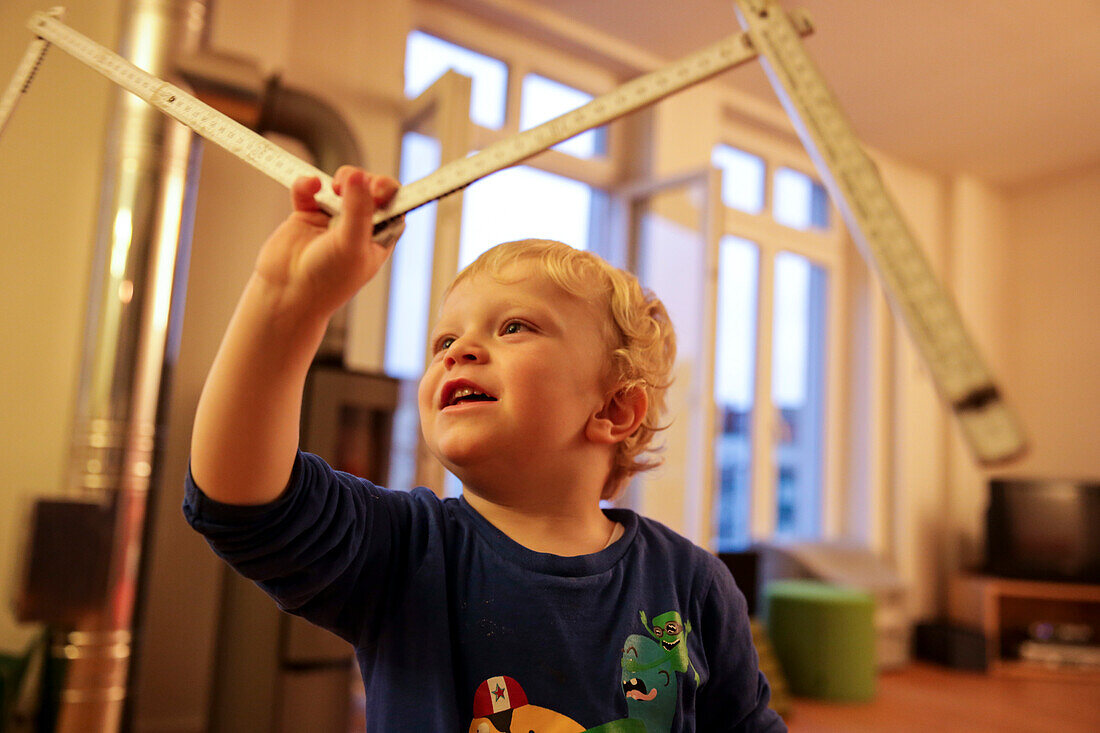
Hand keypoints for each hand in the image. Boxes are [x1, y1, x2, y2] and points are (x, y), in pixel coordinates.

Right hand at [254, 166, 402, 319]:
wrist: (286, 294)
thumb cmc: (326, 281)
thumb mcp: (351, 245)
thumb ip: (358, 209)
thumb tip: (360, 175)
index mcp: (379, 237)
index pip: (395, 205)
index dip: (389, 190)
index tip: (377, 188)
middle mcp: (359, 227)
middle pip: (370, 188)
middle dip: (363, 181)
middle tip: (352, 184)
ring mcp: (332, 220)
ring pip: (343, 184)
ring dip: (341, 179)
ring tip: (334, 186)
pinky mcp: (306, 215)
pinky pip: (310, 189)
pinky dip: (308, 184)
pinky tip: (309, 188)